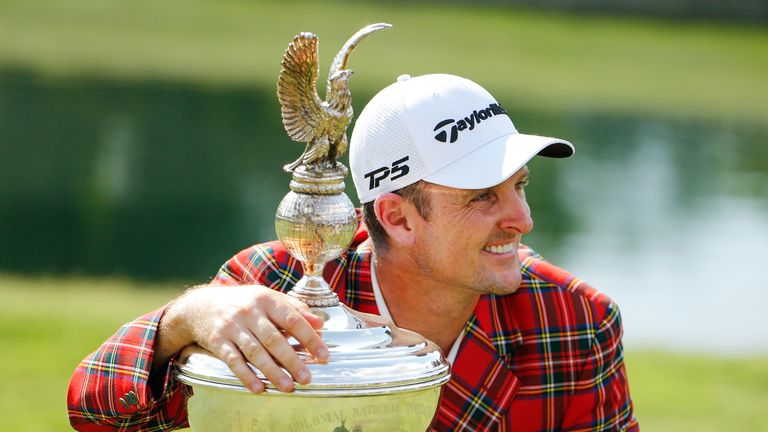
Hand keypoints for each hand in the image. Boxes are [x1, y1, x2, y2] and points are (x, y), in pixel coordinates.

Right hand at [159, 285, 327, 392]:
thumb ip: (295, 309)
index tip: (323, 355)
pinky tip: (259, 388)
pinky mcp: (217, 341)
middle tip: (306, 378)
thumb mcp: (268, 298)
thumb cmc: (243, 303)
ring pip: (255, 352)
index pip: (293, 320)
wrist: (201, 306)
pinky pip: (233, 361)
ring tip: (288, 387)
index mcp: (266, 299)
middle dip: (292, 360)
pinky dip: (246, 376)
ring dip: (272, 371)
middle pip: (274, 339)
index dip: (310, 338)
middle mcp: (249, 312)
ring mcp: (232, 326)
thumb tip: (320, 323)